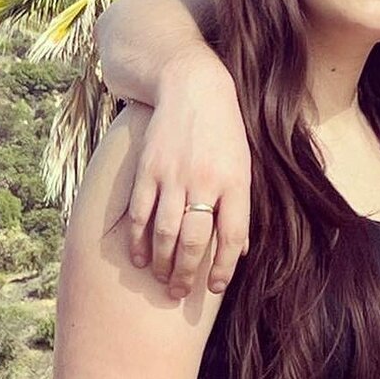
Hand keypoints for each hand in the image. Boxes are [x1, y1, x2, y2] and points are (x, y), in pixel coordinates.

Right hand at [124, 53, 250, 298]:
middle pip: (195, 241)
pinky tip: (139, 257)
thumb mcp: (242, 163)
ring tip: (162, 280)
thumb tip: (239, 251)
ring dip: (162, 264)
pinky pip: (140, 215)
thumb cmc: (223, 131)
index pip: (233, 236)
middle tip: (179, 292)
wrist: (193, 87)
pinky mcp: (148, 170)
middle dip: (186, 274)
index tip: (214, 287)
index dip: (223, 268)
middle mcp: (205, 180)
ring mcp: (174, 175)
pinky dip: (138, 242)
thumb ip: (239, 206)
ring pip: (165, 234)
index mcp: (235, 180)